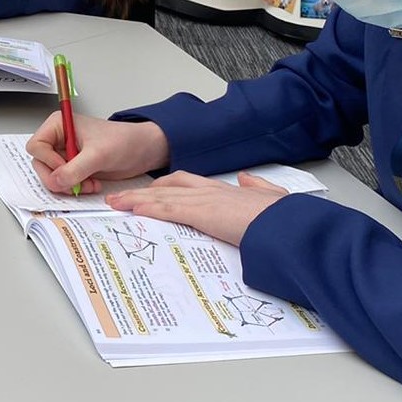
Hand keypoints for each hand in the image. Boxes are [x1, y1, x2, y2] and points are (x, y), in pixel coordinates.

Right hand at [26, 113, 170, 194]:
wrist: (143, 151)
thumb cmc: (124, 141)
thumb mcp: (98, 155)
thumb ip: (75, 169)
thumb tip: (55, 181)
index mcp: (59, 125)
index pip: (36, 146)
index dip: (48, 161)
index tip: (65, 167)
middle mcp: (59, 139)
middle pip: (40, 164)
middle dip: (58, 177)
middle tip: (75, 183)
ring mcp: (65, 155)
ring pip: (51, 176)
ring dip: (68, 185)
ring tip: (88, 184)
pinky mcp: (73, 168)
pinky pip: (63, 183)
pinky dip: (75, 188)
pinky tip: (91, 184)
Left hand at [105, 171, 288, 246]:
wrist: (287, 223)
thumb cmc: (282, 217)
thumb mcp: (271, 198)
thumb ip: (257, 187)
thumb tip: (248, 178)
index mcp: (224, 190)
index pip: (186, 182)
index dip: (165, 185)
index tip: (150, 190)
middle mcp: (210, 191)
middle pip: (167, 186)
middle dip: (142, 192)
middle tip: (121, 197)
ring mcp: (204, 200)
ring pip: (161, 196)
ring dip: (136, 199)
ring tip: (115, 203)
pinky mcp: (201, 213)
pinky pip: (167, 209)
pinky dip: (147, 208)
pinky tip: (132, 209)